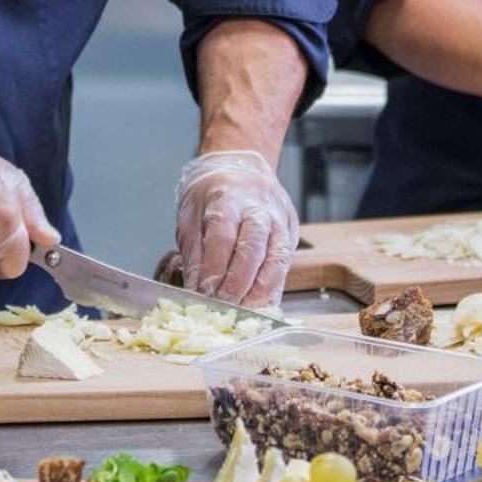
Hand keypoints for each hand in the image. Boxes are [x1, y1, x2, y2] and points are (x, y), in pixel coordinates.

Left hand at [174, 150, 297, 308]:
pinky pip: (285, 265)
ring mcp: (279, 221)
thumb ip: (194, 254)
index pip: (222, 237)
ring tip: (243, 311)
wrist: (242, 169)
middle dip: (238, 283)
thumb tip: (195, 289)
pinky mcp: (291, 232)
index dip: (214, 269)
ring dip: (260, 291)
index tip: (203, 293)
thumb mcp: (190, 216)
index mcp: (227, 199)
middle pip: (252, 249)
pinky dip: (274, 288)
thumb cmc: (211, 195)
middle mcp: (257, 209)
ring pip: (276, 259)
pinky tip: (261, 304)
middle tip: (223, 307)